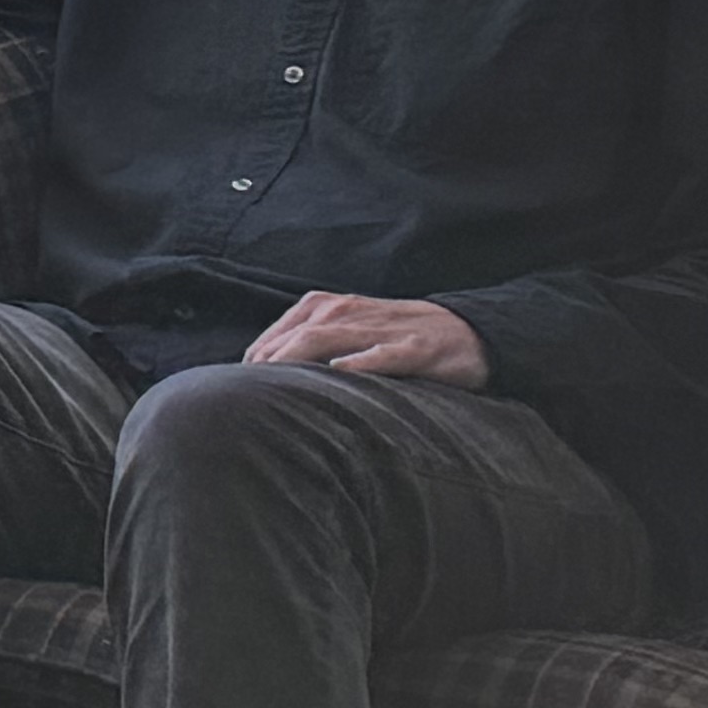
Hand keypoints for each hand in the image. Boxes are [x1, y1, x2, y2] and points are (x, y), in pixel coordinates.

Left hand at [247, 291, 489, 385]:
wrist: (465, 331)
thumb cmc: (393, 335)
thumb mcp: (345, 329)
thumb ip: (306, 345)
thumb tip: (259, 375)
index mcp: (324, 307)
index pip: (276, 336)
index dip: (256, 364)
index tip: (242, 392)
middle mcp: (347, 312)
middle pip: (295, 339)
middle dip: (269, 368)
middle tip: (251, 400)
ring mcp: (382, 330)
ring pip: (328, 341)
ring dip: (299, 363)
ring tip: (278, 389)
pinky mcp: (415, 349)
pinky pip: (382, 355)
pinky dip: (360, 364)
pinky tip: (341, 374)